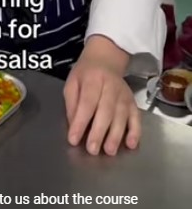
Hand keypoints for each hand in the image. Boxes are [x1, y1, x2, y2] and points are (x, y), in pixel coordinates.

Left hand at [63, 35, 140, 155]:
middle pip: (105, 111)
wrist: (106, 58)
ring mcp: (124, 95)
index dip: (80, 122)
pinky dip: (135, 132)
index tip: (73, 139)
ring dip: (116, 135)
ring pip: (121, 116)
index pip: (87, 103)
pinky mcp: (133, 102)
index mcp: (93, 79)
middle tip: (92, 149)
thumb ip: (72, 104)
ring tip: (109, 150)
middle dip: (99, 132)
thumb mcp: (73, 82)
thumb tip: (74, 126)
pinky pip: (136, 118)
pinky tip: (131, 144)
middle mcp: (110, 86)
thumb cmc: (86, 74)